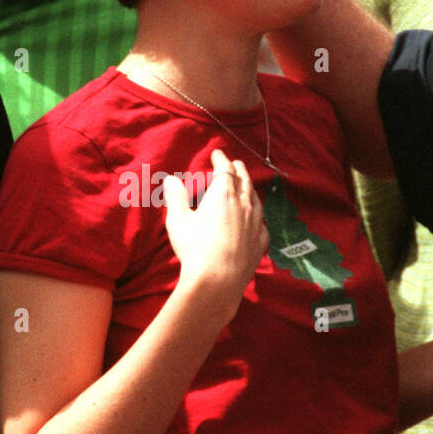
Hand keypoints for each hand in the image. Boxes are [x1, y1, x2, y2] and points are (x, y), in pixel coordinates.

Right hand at [164, 149, 268, 322]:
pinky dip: (258, 214)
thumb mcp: (178, 221)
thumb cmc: (195, 249)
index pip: (225, 170)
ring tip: (247, 185)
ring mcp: (255, 223)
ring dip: (250, 188)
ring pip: (256, 199)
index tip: (218, 153)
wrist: (218, 280)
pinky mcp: (261, 242)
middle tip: (235, 164)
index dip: (221, 159)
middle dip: (239, 170)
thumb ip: (176, 197)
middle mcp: (243, 205)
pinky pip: (262, 222)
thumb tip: (171, 180)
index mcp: (223, 195)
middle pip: (244, 181)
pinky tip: (257, 218)